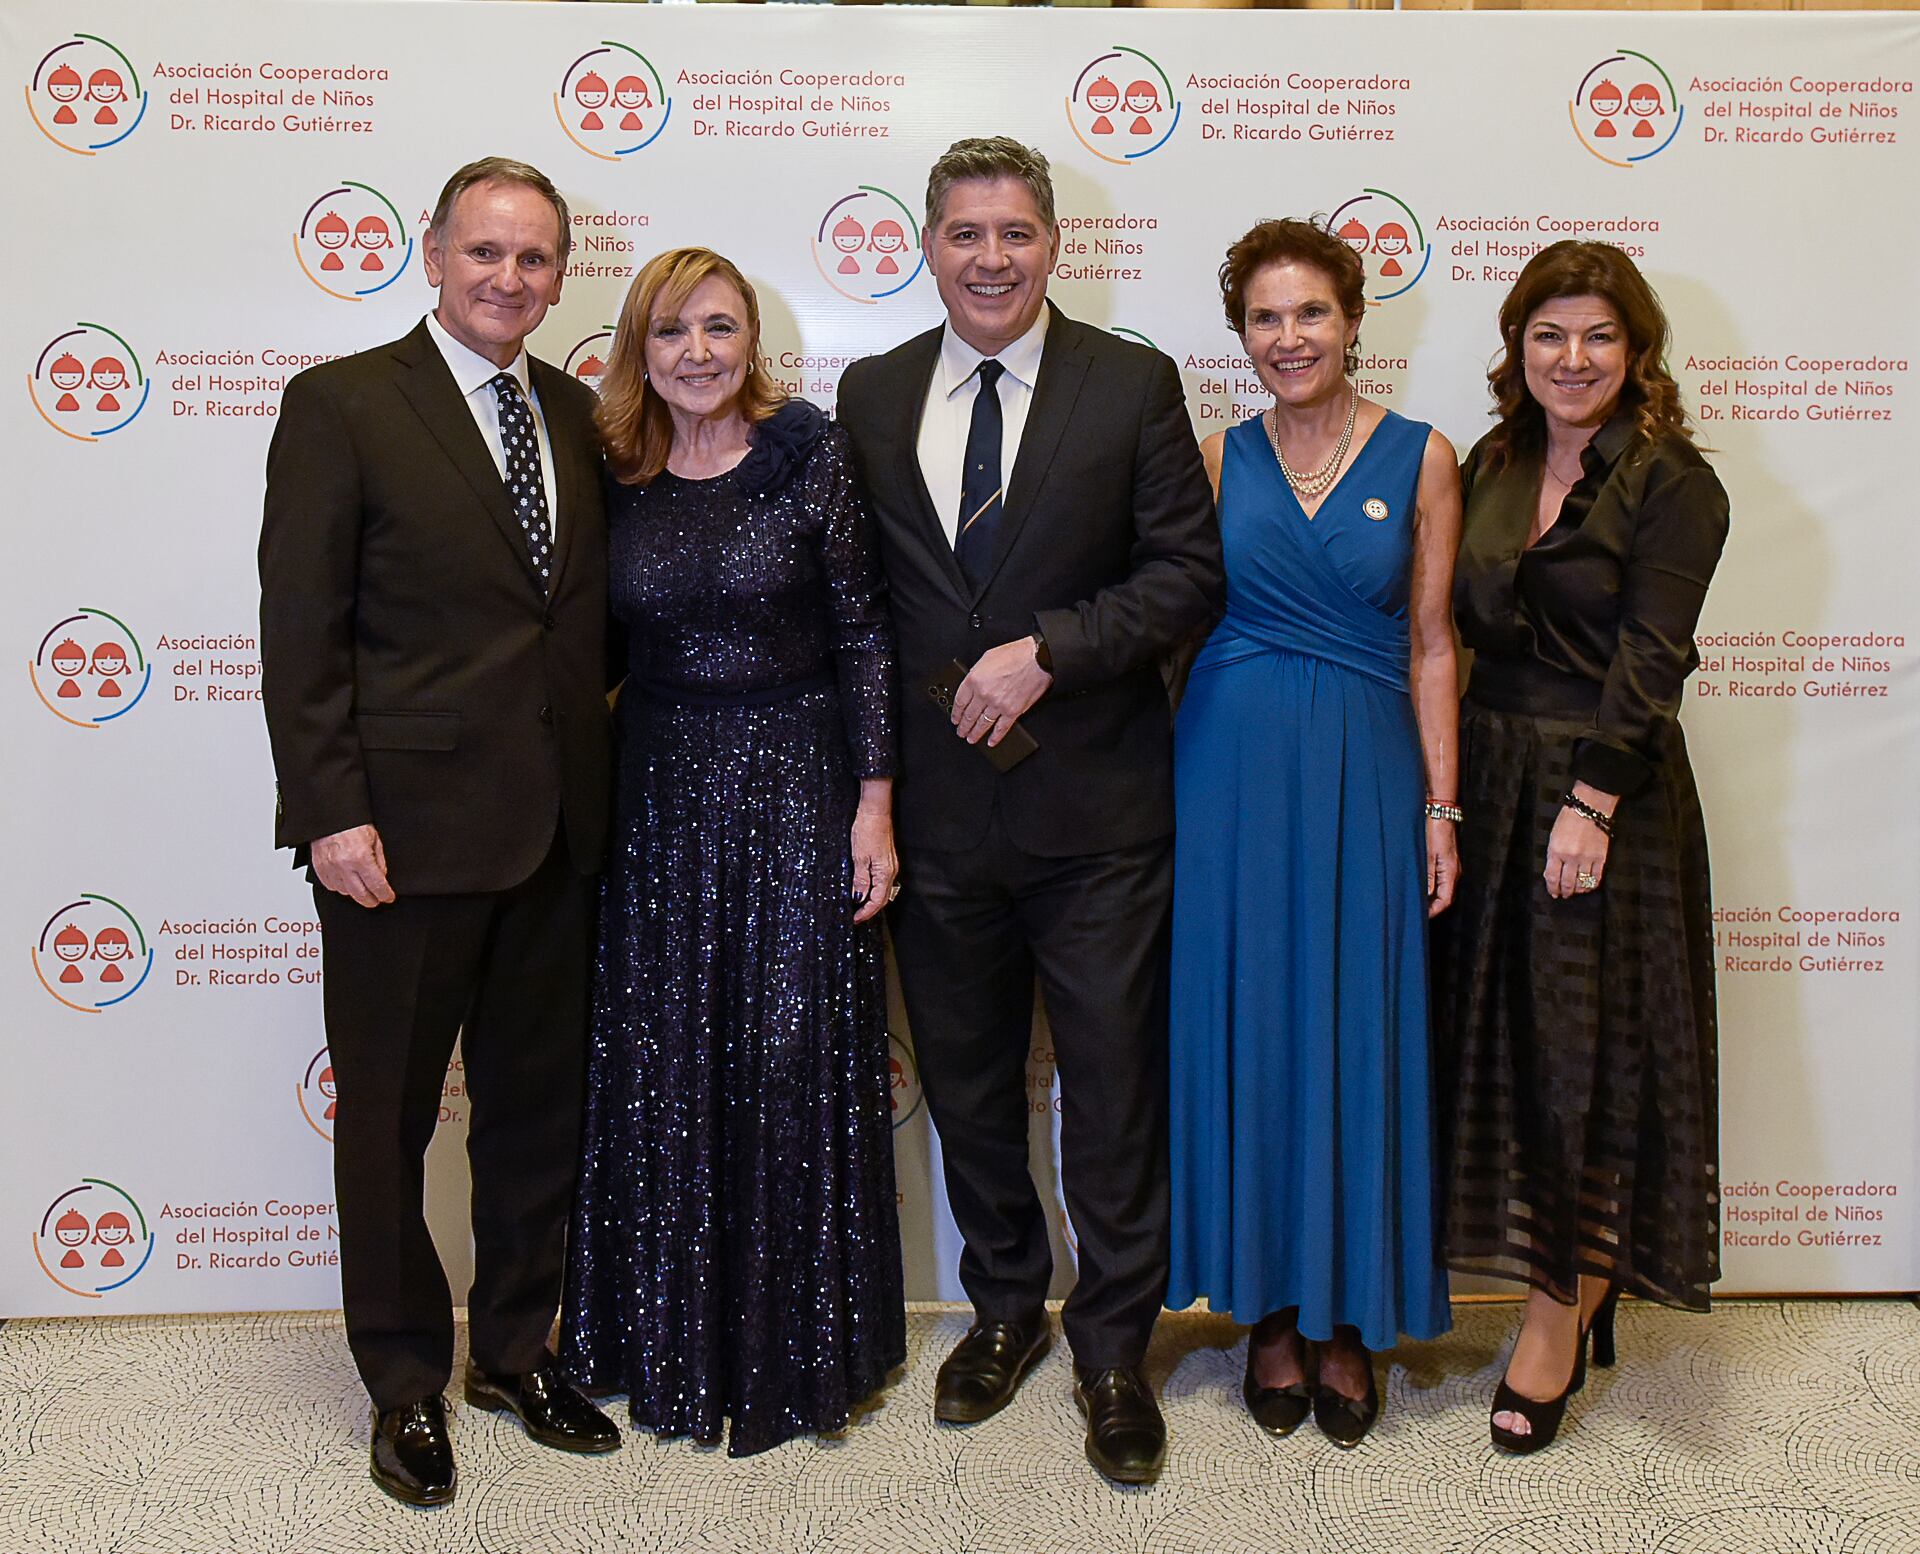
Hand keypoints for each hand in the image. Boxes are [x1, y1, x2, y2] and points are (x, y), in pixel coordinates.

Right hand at [311, 823, 394, 907]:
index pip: (376, 885)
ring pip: (344, 892)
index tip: (388, 897)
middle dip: (371, 900)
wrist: (332, 816)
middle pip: (360, 895)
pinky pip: (330, 886)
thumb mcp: (375, 839)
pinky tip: (347, 882)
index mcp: (360, 857)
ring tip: (362, 887)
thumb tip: (382, 878)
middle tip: (377, 899)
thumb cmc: (353, 824)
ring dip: (355, 893)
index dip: (385, 894)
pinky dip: (340, 887)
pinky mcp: (319, 868)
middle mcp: (343, 865)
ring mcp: (329, 868)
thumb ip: (380, 861)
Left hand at [850, 784, 897, 922]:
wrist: (875, 811)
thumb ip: (860, 880)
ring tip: (859, 906)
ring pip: (883, 890)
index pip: (877, 901)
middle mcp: (891, 871)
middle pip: (883, 898)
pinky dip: (874, 889)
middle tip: (856, 916)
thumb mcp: (859, 857)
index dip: (866, 912)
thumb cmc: (867, 830)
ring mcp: (890, 865)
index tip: (855, 919)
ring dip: (872, 900)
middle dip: (870, 909)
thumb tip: (859, 898)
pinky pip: (882, 881)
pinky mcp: (886, 859)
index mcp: (885, 873)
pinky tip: (865, 889)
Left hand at [952, 637, 1051, 746]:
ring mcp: (998, 704)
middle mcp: (984, 694)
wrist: (1036, 659)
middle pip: (969, 715)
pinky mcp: (1013, 711)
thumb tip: (973, 684)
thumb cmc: (1015, 654)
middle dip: (963, 726)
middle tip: (961, 731)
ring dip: (975, 733)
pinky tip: (991, 741)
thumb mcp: (987, 658)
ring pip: (982, 724)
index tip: (955, 718)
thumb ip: (977, 674)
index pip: (960, 701)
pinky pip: (1001, 728)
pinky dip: (996, 737)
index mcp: (975, 680)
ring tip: (971, 738)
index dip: (955, 713)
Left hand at [1425, 817, 1458, 916]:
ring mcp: (1450, 865)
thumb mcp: (1427, 854)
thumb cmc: (1434, 829)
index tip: (1420, 917)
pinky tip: (1418, 885)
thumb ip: (1427, 876)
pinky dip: (1430, 885)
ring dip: (1430, 896)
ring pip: (1442, 888)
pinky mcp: (1445, 859)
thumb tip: (1426, 896)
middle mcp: (1453, 871)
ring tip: (1414, 901)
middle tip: (1415, 911)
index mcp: (1451, 872)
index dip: (1434, 911)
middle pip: (1445, 896)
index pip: (1446, 900)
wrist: (1440, 810)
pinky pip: (1439, 879)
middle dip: (1431, 906)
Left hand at [1543, 783, 1613, 899]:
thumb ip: (1552, 856)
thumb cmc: (1568, 820)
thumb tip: (1552, 875)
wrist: (1590, 808)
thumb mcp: (1553, 837)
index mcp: (1556, 851)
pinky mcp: (1601, 858)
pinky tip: (1588, 886)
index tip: (1553, 893)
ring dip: (1578, 890)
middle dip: (1565, 892)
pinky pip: (1596, 878)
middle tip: (1564, 895)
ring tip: (1575, 891)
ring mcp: (1587, 858)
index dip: (1552, 888)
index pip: (1552, 877)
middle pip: (1567, 883)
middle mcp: (1571, 857)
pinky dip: (1591, 885)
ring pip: (1582, 883)